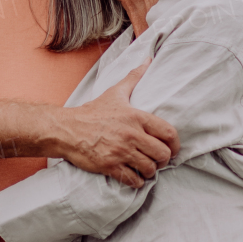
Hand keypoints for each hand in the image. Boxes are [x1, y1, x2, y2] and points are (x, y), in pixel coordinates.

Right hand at [55, 65, 178, 188]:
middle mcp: (132, 135)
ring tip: (146, 169)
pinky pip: (133, 179)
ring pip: (150, 168)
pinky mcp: (110, 166)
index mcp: (137, 117)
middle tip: (158, 160)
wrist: (67, 129)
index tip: (172, 149)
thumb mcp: (115, 92)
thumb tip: (148, 60)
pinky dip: (137, 181)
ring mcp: (121, 151)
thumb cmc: (92, 112)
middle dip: (163, 160)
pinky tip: (134, 177)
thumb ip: (134, 77)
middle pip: (162, 154)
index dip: (175, 145)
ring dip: (150, 171)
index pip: (168, 133)